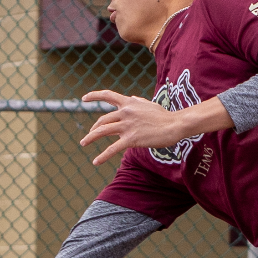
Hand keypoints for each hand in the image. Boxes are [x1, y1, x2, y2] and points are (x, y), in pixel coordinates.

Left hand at [79, 90, 229, 165]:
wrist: (175, 124)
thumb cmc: (165, 116)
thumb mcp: (149, 104)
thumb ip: (138, 101)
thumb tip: (131, 98)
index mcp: (129, 103)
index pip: (107, 95)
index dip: (93, 96)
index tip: (83, 99)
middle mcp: (125, 112)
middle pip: (102, 119)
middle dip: (93, 128)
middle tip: (89, 136)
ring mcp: (127, 125)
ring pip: (102, 131)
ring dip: (90, 137)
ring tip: (83, 143)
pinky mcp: (131, 139)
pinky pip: (112, 148)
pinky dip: (102, 156)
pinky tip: (95, 162)